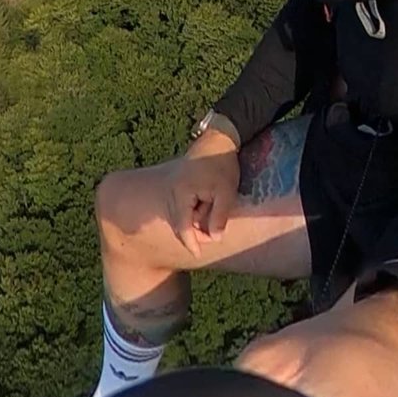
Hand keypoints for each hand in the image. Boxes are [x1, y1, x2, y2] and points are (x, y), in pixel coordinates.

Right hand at [169, 130, 241, 256]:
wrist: (215, 141)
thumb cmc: (221, 165)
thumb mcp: (226, 190)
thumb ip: (219, 216)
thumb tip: (215, 239)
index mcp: (181, 194)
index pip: (183, 227)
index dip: (190, 243)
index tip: (197, 255)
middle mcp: (171, 194)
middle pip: (182, 224)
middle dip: (198, 230)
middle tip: (216, 218)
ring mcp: (172, 191)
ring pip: (183, 217)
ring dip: (197, 219)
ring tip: (212, 201)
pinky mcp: (176, 190)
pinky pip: (183, 209)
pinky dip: (194, 212)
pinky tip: (207, 201)